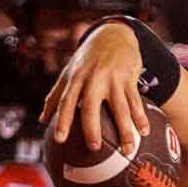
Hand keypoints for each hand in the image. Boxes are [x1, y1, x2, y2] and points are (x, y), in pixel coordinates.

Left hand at [42, 22, 148, 157]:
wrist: (113, 36)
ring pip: (120, 108)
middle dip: (92, 127)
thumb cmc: (87, 60)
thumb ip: (56, 96)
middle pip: (91, 106)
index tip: (59, 140)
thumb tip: (42, 120)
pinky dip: (141, 118)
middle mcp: (93, 79)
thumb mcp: (70, 73)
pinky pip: (136, 102)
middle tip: (94, 147)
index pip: (66, 102)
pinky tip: (145, 132)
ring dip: (125, 130)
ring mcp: (112, 79)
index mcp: (76, 79)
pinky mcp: (129, 78)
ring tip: (128, 151)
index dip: (62, 121)